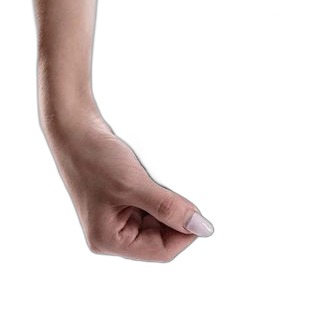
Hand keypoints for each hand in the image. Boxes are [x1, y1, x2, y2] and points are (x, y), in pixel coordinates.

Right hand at [43, 111, 212, 261]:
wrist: (75, 131)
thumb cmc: (97, 159)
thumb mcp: (135, 185)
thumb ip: (168, 208)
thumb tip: (200, 226)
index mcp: (108, 239)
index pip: (160, 251)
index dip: (184, 235)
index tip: (202, 217)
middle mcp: (110, 235)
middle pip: (159, 240)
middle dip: (176, 222)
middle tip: (186, 199)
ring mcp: (115, 219)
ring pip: (156, 225)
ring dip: (168, 211)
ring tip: (161, 188)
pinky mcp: (120, 204)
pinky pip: (149, 211)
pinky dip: (160, 201)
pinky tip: (157, 187)